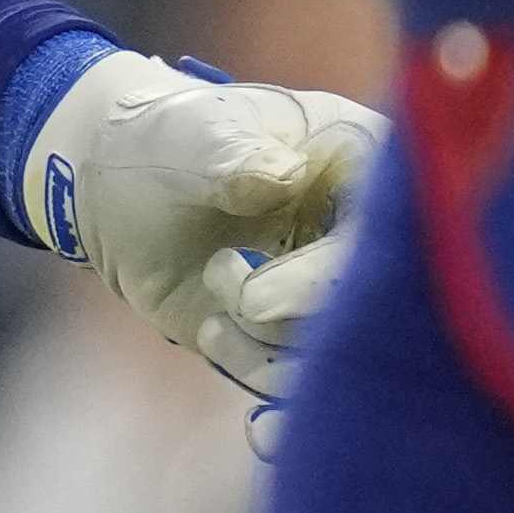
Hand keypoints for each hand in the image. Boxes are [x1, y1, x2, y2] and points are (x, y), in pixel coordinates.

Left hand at [24, 49, 382, 397]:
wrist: (125, 190)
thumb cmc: (176, 139)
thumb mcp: (201, 132)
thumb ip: (238, 152)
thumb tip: (279, 176)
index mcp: (369, 163)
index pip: (388, 227)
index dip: (337, 267)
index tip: (263, 291)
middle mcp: (367, 235)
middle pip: (374, 301)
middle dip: (301, 309)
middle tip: (243, 300)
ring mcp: (337, 291)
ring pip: (334, 350)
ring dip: (265, 337)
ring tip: (213, 281)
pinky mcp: (300, 336)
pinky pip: (299, 380)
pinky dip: (255, 369)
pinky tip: (211, 330)